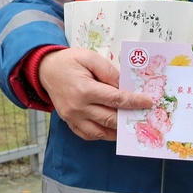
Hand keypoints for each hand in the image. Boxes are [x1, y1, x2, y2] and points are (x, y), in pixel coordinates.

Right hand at [38, 48, 154, 141]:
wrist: (44, 70)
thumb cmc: (68, 61)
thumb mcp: (89, 57)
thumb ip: (108, 71)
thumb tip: (124, 86)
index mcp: (85, 89)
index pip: (116, 99)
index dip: (134, 102)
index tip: (148, 102)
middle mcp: (78, 107)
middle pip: (111, 119)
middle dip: (129, 118)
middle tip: (144, 116)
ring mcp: (72, 117)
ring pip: (101, 132)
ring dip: (117, 131)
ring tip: (130, 126)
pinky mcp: (69, 122)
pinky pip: (88, 135)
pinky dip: (102, 135)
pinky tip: (112, 129)